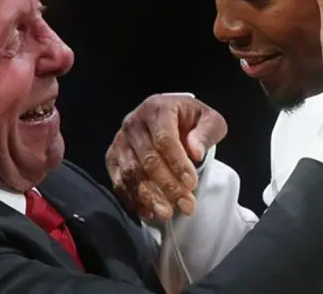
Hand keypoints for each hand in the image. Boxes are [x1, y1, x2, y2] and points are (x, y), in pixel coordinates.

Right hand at [106, 93, 227, 219]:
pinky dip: (133, 200)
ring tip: (167, 213)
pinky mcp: (113, 157)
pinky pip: (119, 182)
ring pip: (131, 173)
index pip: (164, 140)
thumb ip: (206, 133)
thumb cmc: (189, 120)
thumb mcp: (209, 120)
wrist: (169, 117)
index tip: (191, 183)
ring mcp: (120, 141)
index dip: (178, 164)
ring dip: (149, 197)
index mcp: (157, 108)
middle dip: (167, 186)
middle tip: (185, 205)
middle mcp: (134, 123)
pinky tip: (149, 211)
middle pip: (148, 159)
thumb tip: (195, 152)